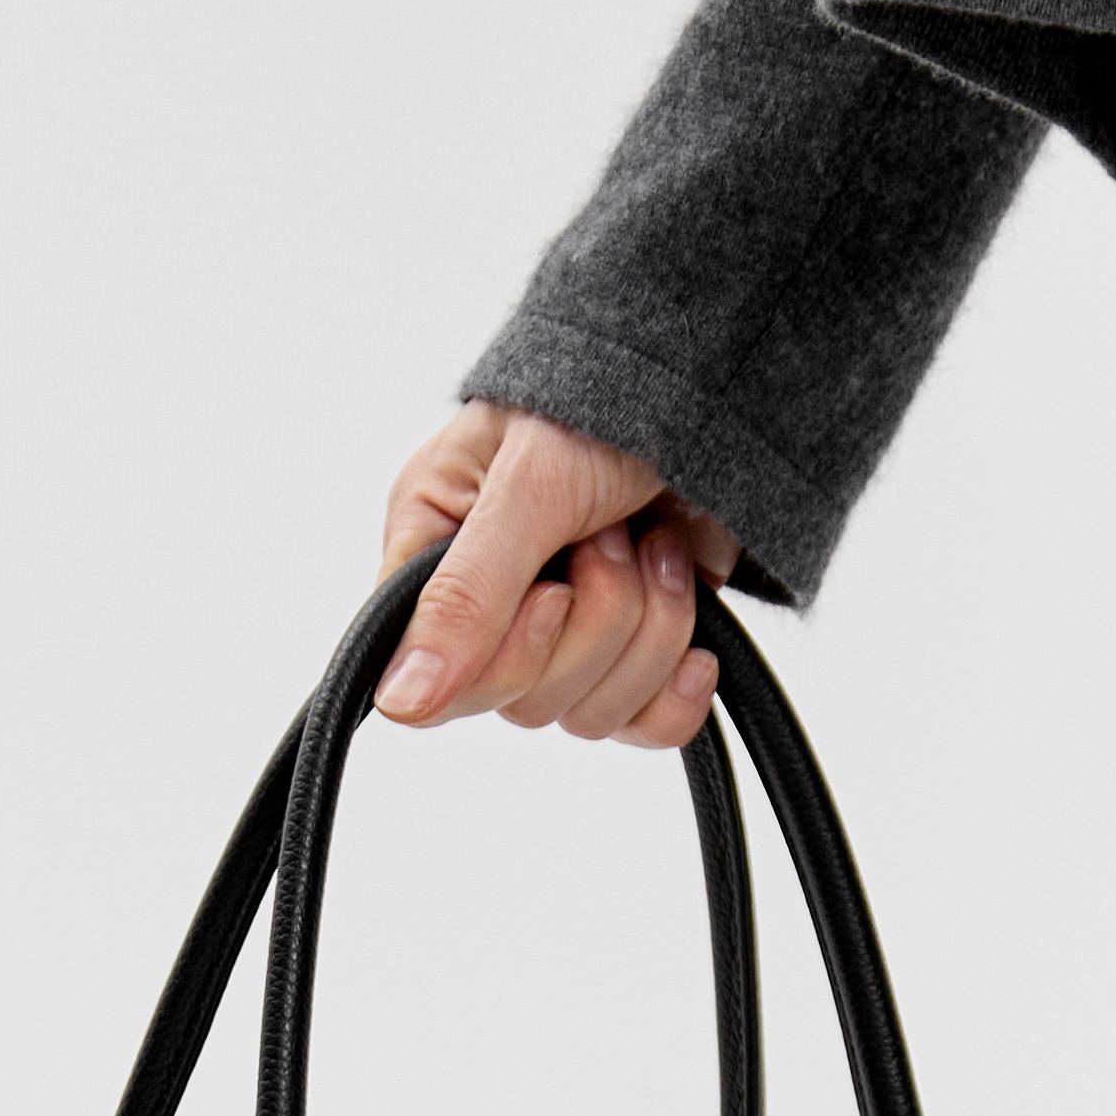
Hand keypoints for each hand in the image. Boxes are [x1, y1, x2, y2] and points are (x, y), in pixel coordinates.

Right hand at [375, 405, 738, 746]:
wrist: (718, 386)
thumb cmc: (612, 398)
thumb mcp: (530, 487)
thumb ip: (464, 597)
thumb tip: (398, 703)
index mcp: (432, 554)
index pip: (436, 683)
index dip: (507, 659)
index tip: (552, 592)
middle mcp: (488, 606)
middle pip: (522, 703)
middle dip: (595, 623)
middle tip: (614, 535)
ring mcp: (561, 637)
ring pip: (586, 715)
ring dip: (646, 631)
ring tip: (654, 544)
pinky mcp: (628, 656)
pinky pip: (639, 729)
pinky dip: (675, 689)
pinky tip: (694, 638)